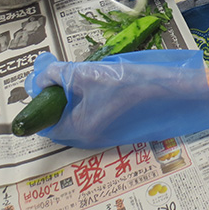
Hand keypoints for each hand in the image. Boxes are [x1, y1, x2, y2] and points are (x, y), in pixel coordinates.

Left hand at [25, 50, 208, 148]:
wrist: (169, 91)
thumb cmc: (128, 83)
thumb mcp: (86, 73)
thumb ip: (58, 75)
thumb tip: (40, 77)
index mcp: (77, 129)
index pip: (45, 119)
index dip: (43, 96)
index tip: (48, 76)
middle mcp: (87, 137)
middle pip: (60, 117)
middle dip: (59, 95)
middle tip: (65, 72)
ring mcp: (102, 133)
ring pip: (76, 114)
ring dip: (75, 95)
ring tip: (84, 74)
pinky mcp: (114, 125)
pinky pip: (92, 114)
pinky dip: (90, 99)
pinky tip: (100, 82)